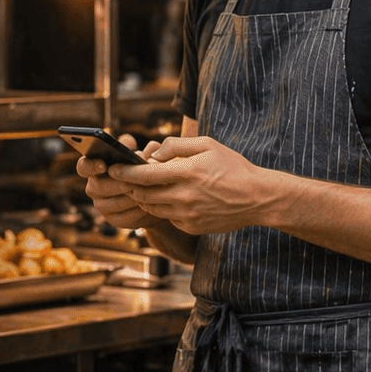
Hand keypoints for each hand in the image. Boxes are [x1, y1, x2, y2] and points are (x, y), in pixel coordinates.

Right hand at [77, 134, 160, 230]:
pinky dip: (138, 212)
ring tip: (148, 192)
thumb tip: (152, 148)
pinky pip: (124, 218)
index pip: (84, 166)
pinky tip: (150, 205)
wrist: (154, 197)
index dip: (91, 165)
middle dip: (119, 183)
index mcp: (95, 168)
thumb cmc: (142, 170)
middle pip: (98, 187)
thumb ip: (146, 150)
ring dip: (131, 198)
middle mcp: (94, 187)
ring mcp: (102, 206)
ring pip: (113, 204)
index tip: (103, 165)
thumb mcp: (144, 157)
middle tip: (136, 181)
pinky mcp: (114, 220)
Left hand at [107, 135, 273, 234]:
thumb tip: (152, 154)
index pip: (143, 175)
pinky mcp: (191, 227)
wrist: (257, 198)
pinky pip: (167, 218)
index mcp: (186, 172)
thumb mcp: (207, 144)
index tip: (113, 168)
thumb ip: (175, 144)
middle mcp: (184, 196)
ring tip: (145, 187)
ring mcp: (187, 215)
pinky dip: (162, 208)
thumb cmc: (232, 167)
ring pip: (151, 207)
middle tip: (125, 178)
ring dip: (143, 197)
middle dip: (129, 186)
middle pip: (142, 194)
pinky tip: (170, 199)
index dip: (123, 172)